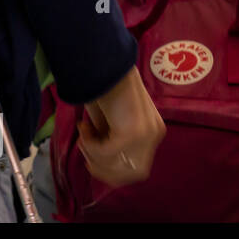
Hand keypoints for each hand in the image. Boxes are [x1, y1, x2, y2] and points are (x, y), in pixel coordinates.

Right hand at [79, 67, 164, 186]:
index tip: (90, 153)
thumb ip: (111, 140)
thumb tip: (98, 162)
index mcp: (153, 131)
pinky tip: (84, 127)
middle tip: (85, 148)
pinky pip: (106, 152)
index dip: (111, 170)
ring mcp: (146, 134)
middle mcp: (154, 134)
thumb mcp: (109, 121)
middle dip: (103, 169)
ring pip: (119, 167)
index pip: (138, 170)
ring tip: (84, 134)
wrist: (103, 63)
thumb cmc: (103, 87)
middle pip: (131, 174)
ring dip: (94, 155)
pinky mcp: (133, 132)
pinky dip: (89, 144)